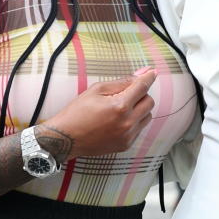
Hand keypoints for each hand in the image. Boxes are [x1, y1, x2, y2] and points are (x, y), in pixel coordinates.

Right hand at [41, 68, 157, 158]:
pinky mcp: (125, 145)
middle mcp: (127, 123)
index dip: (148, 77)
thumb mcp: (96, 90)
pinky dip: (133, 121)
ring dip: (139, 109)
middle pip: (149, 102)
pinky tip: (117, 120)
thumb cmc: (77, 113)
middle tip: (127, 93)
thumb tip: (139, 76)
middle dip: (141, 94)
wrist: (66, 139)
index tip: (152, 73)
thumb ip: (121, 83)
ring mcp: (127, 136)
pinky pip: (139, 129)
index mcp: (119, 106)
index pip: (142, 87)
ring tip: (121, 108)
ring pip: (147, 116)